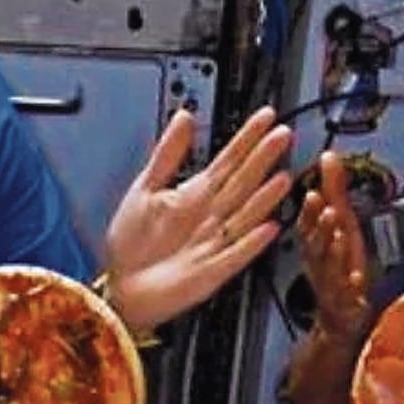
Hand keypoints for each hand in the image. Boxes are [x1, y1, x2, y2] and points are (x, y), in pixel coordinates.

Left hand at [102, 106, 292, 331]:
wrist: (120, 287)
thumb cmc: (132, 244)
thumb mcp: (145, 188)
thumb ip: (168, 153)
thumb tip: (184, 118)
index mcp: (195, 195)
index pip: (229, 160)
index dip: (246, 137)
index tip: (266, 117)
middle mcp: (210, 217)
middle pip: (242, 182)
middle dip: (262, 159)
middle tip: (283, 135)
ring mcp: (214, 243)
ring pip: (245, 215)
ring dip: (264, 198)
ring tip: (283, 178)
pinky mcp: (211, 271)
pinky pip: (236, 255)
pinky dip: (252, 243)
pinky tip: (269, 228)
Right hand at [298, 149, 372, 337]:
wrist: (340, 319)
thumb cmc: (340, 269)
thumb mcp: (340, 226)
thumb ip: (334, 191)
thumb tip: (329, 157)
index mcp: (314, 245)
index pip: (305, 225)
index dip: (308, 211)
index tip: (312, 193)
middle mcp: (319, 265)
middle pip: (314, 245)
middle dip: (319, 226)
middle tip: (324, 209)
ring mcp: (331, 285)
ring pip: (327, 268)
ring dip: (332, 251)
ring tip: (338, 236)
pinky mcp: (345, 305)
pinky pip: (344, 296)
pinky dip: (349, 286)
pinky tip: (356, 276)